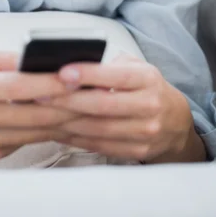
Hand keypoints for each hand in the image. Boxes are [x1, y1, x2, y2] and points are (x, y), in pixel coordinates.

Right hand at [0, 50, 76, 162]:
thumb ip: (2, 59)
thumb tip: (35, 57)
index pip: (20, 86)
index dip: (51, 81)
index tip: (76, 73)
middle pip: (36, 113)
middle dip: (70, 103)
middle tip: (94, 91)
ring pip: (37, 131)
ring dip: (65, 118)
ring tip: (87, 103)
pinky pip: (27, 140)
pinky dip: (46, 129)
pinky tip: (61, 117)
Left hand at [43, 55, 197, 162]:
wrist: (175, 122)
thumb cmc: (146, 87)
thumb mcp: (136, 67)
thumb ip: (109, 65)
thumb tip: (71, 65)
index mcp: (147, 79)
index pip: (115, 76)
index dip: (87, 74)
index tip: (62, 72)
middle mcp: (148, 106)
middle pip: (102, 105)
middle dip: (68, 100)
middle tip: (39, 93)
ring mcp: (144, 132)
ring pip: (97, 128)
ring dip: (66, 121)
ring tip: (41, 112)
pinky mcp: (135, 151)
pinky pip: (98, 145)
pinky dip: (74, 137)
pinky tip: (56, 129)